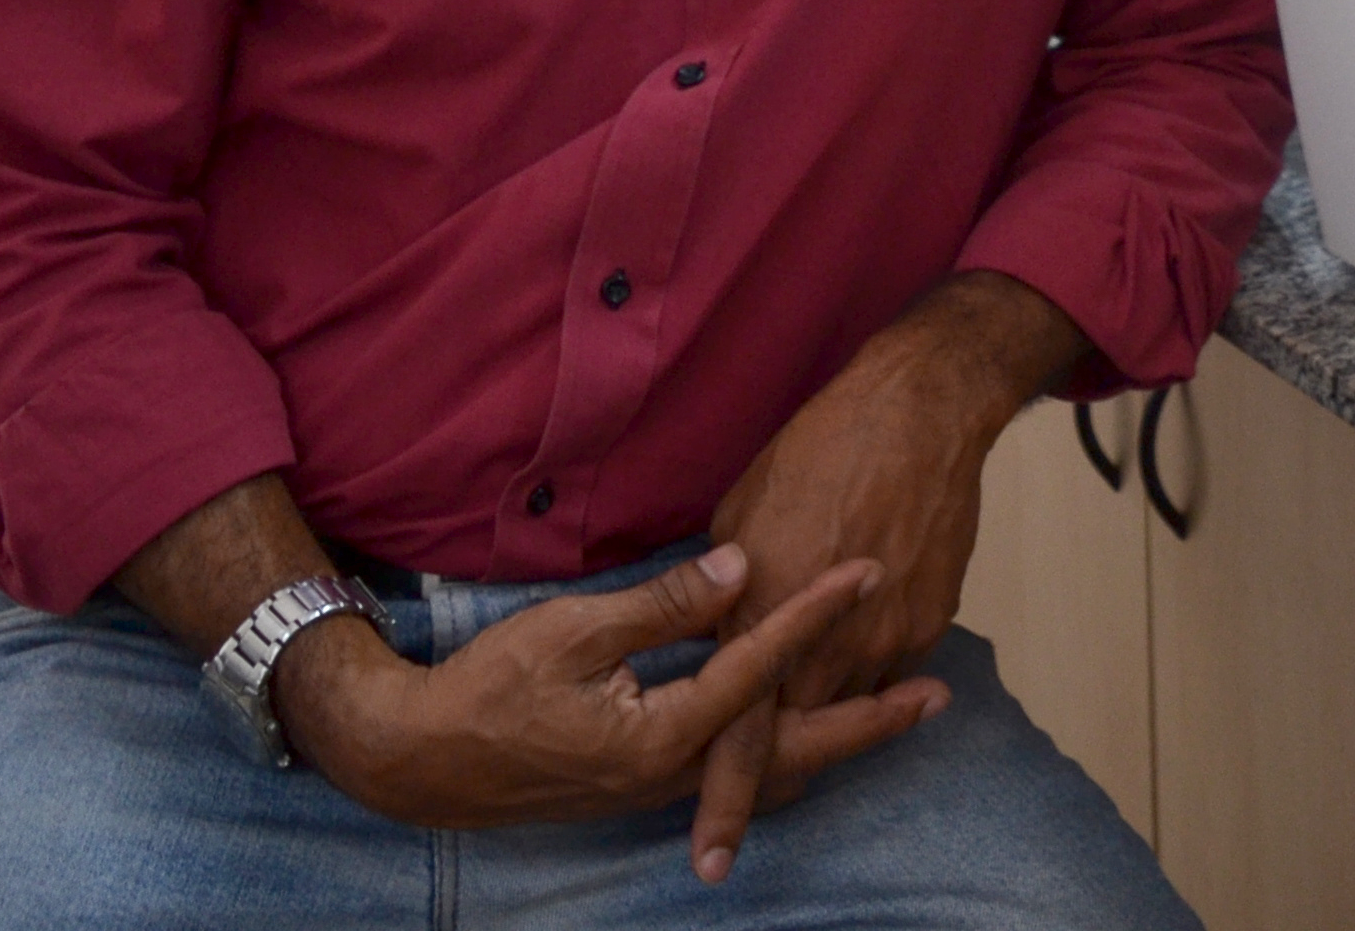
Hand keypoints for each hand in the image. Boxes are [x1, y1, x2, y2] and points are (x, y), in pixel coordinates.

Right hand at [274, 541, 945, 830]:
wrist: (417, 761)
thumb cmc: (486, 689)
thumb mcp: (571, 632)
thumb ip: (662, 605)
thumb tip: (740, 567)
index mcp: (663, 732)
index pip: (764, 664)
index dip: (818, 612)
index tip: (868, 567)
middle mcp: (674, 772)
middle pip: (796, 749)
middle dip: (869, 720)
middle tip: (937, 692)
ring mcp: (660, 787)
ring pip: (771, 771)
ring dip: (836, 740)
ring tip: (896, 710)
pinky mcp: (643, 785)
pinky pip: (737, 774)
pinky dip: (786, 752)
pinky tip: (808, 728)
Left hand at [691, 274, 1080, 877]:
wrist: (921, 413)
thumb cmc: (817, 451)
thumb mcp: (739, 515)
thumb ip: (722, 592)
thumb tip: (712, 631)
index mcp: (766, 618)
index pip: (741, 740)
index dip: (724, 805)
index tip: (709, 860)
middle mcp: (831, 645)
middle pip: (799, 738)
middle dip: (773, 771)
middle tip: (744, 800)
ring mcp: (887, 639)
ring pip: (845, 707)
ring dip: (820, 706)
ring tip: (807, 677)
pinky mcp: (928, 622)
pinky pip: (888, 667)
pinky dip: (865, 661)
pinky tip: (855, 619)